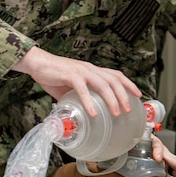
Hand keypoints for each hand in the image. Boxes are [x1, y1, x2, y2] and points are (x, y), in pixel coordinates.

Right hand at [12, 47, 141, 116]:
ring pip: (102, 84)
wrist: (37, 64)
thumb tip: (86, 112)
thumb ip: (81, 96)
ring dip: (111, 99)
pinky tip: (94, 113)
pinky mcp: (70, 75)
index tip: (138, 95)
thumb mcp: (72, 87)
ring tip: (116, 113)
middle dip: (124, 95)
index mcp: (92, 71)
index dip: (129, 84)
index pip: (116, 75)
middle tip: (129, 110)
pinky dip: (89, 102)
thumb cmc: (54, 75)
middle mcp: (90, 69)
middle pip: (113, 80)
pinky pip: (83, 89)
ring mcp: (81, 71)